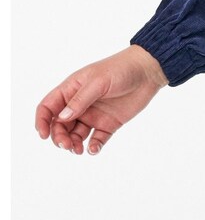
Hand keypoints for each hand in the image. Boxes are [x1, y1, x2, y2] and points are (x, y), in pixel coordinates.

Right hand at [34, 44, 168, 155]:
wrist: (148, 71)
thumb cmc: (120, 69)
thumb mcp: (98, 82)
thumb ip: (80, 100)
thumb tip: (61, 118)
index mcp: (71, 90)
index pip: (48, 107)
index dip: (42, 121)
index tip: (43, 135)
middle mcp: (79, 104)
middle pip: (59, 125)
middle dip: (59, 137)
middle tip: (67, 145)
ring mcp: (94, 115)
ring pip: (76, 135)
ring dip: (73, 144)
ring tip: (78, 150)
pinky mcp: (109, 124)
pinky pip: (97, 139)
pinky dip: (93, 147)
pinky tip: (93, 149)